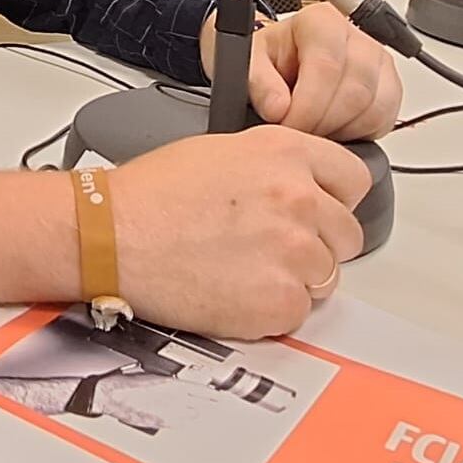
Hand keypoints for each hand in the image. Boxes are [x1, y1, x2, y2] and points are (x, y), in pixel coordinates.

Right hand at [110, 125, 369, 338]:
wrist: (108, 235)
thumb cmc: (148, 195)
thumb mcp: (221, 150)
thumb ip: (274, 166)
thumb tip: (302, 188)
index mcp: (285, 152)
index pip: (354, 179)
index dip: (332, 199)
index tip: (319, 212)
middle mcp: (299, 197)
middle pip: (347, 234)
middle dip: (315, 244)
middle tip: (268, 248)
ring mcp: (293, 251)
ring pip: (326, 277)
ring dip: (293, 278)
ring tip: (242, 269)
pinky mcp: (278, 300)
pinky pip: (299, 313)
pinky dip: (271, 311)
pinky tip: (234, 291)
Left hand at [204, 1, 402, 140]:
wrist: (279, 65)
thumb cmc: (266, 60)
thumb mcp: (247, 63)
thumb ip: (257, 81)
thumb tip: (277, 106)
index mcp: (320, 22)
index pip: (327, 66)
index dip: (307, 105)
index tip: (286, 123)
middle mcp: (355, 36)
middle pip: (355, 90)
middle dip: (323, 122)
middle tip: (298, 133)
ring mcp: (377, 61)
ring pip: (374, 107)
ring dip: (341, 130)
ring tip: (313, 130)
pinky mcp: (389, 86)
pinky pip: (385, 119)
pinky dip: (360, 133)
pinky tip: (333, 129)